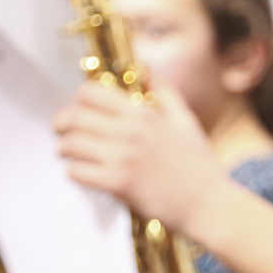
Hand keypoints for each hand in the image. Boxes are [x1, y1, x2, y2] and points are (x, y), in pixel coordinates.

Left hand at [53, 81, 227, 234]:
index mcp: (144, 114)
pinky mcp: (118, 184)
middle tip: (62, 133)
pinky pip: (78, 172)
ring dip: (65, 149)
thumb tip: (147, 66)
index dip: (79, 100)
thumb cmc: (200, 167)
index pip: (91, 93)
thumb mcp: (186, 122)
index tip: (80, 110)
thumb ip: (165, 93)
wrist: (210, 206)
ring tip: (69, 154)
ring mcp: (123, 159)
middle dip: (62, 125)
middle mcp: (130, 133)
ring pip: (72, 144)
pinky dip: (74, 172)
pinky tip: (82, 173)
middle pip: (74, 117)